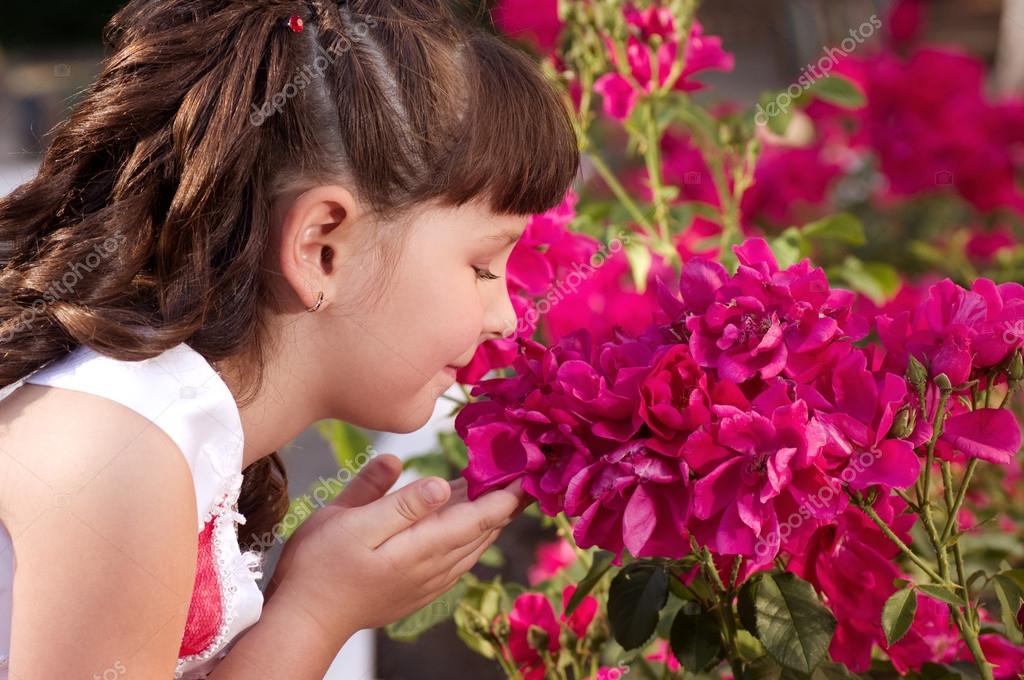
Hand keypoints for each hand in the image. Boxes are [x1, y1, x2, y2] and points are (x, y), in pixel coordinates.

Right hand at [265, 454, 529, 645]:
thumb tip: (440, 482)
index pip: (475, 519)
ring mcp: (425, 584)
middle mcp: (430, 570)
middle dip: (503, 506)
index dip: (503, 498)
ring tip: (500, 494)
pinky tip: (468, 529)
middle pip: (479, 534)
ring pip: (470, 549)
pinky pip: (457, 563)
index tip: (526, 476)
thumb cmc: (317, 566)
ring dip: (488, 521)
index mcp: (418, 549)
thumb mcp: (348, 522)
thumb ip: (397, 502)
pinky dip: (470, 540)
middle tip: (522, 476)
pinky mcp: (415, 592)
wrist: (303, 620)